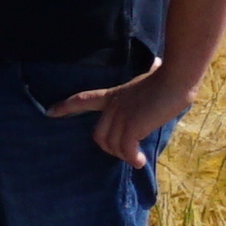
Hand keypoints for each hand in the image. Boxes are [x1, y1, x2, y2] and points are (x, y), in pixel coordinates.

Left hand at [42, 64, 193, 160]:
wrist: (175, 79)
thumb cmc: (168, 77)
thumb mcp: (149, 79)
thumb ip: (146, 81)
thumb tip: (157, 64)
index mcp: (114, 95)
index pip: (83, 99)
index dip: (66, 106)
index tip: (49, 112)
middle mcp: (113, 107)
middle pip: (99, 136)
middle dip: (111, 149)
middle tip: (129, 154)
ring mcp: (121, 116)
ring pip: (112, 145)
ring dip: (125, 156)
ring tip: (137, 159)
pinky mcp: (132, 126)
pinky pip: (126, 149)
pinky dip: (133, 158)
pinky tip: (140, 161)